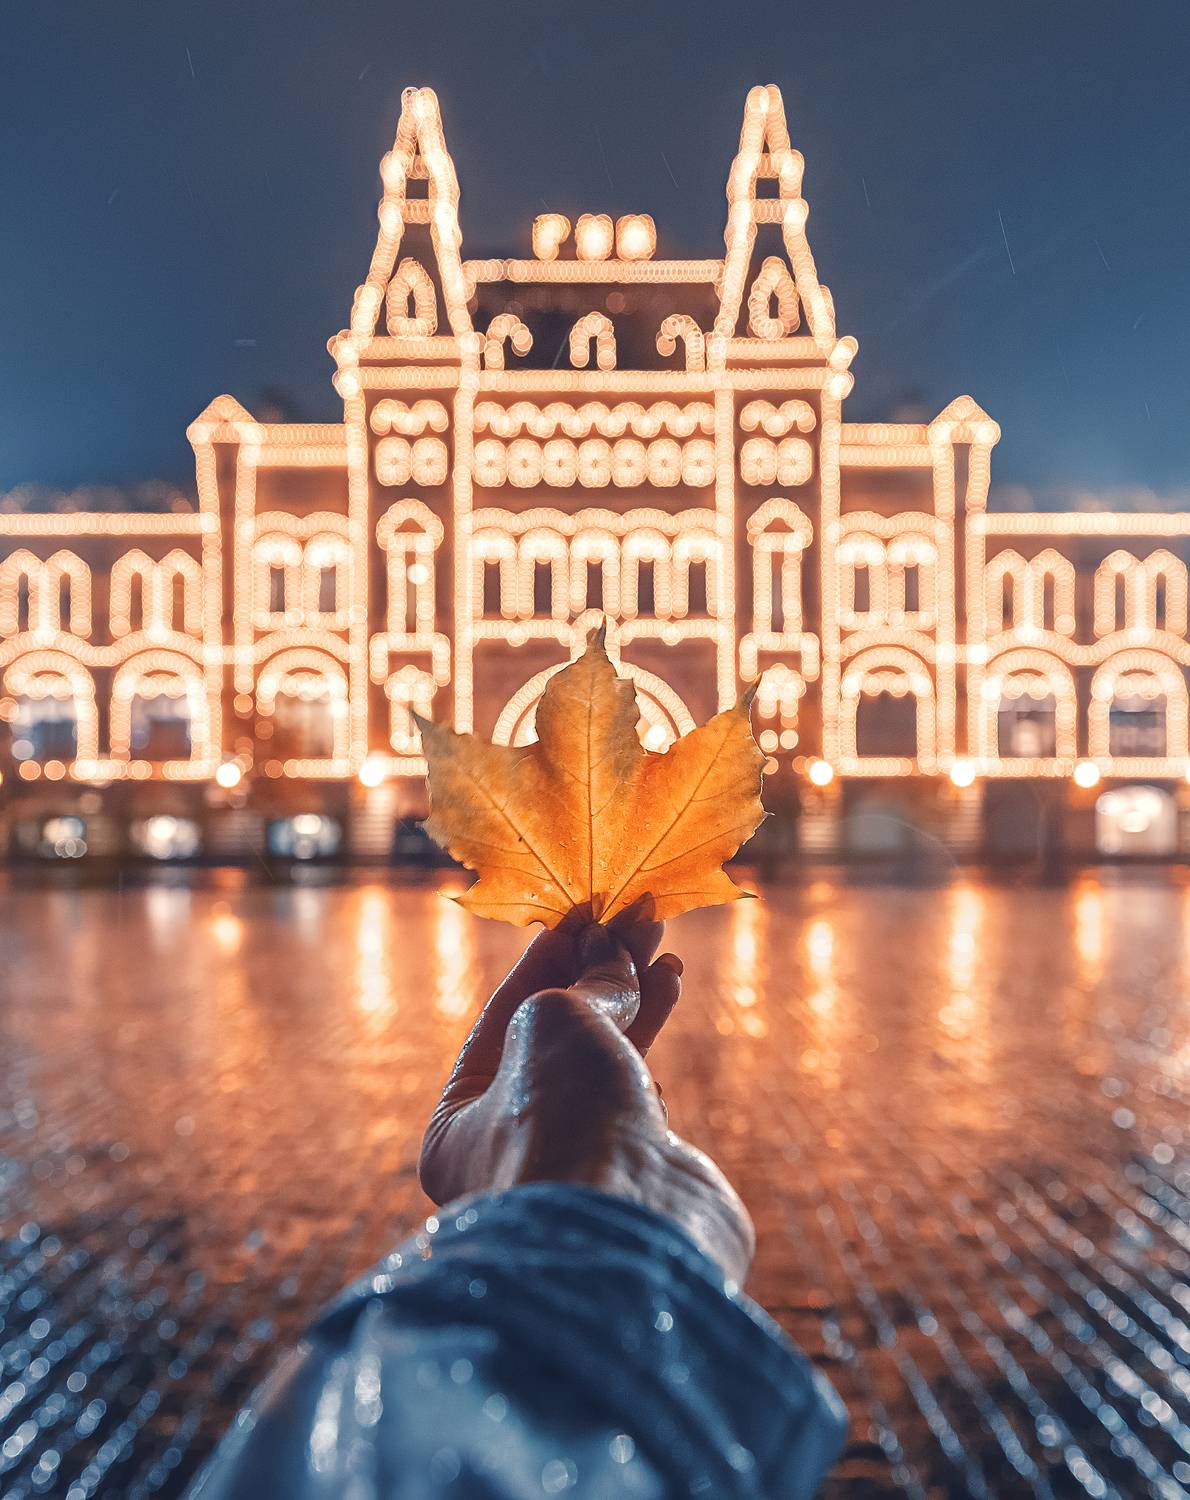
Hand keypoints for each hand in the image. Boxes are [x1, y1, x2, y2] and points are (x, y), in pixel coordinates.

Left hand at [419, 908, 754, 1282]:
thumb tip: (609, 948)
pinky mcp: (636, 1171)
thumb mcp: (552, 1019)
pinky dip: (648, 1045)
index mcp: (459, 1128)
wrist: (634, 1215)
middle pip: (558, 1037)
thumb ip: (582, 981)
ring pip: (604, 1060)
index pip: (500, 1020)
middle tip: (641, 921)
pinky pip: (636, 1094)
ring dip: (635, 999)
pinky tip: (664, 1005)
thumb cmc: (562, 1116)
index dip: (546, 960)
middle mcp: (512, 1150)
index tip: (586, 916)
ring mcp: (578, 1163)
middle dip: (601, 974)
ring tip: (666, 955)